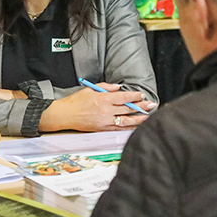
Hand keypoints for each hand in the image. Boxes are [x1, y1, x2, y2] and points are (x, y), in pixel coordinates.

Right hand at [39, 82, 156, 131]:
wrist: (65, 115)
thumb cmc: (76, 101)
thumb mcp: (90, 89)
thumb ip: (107, 87)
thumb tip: (119, 88)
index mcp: (103, 99)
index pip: (124, 97)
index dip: (135, 96)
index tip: (142, 95)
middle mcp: (106, 111)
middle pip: (128, 109)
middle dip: (141, 107)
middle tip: (151, 105)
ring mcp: (105, 122)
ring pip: (126, 121)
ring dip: (139, 119)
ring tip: (148, 117)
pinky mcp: (102, 129)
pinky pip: (119, 129)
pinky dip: (128, 128)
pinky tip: (135, 126)